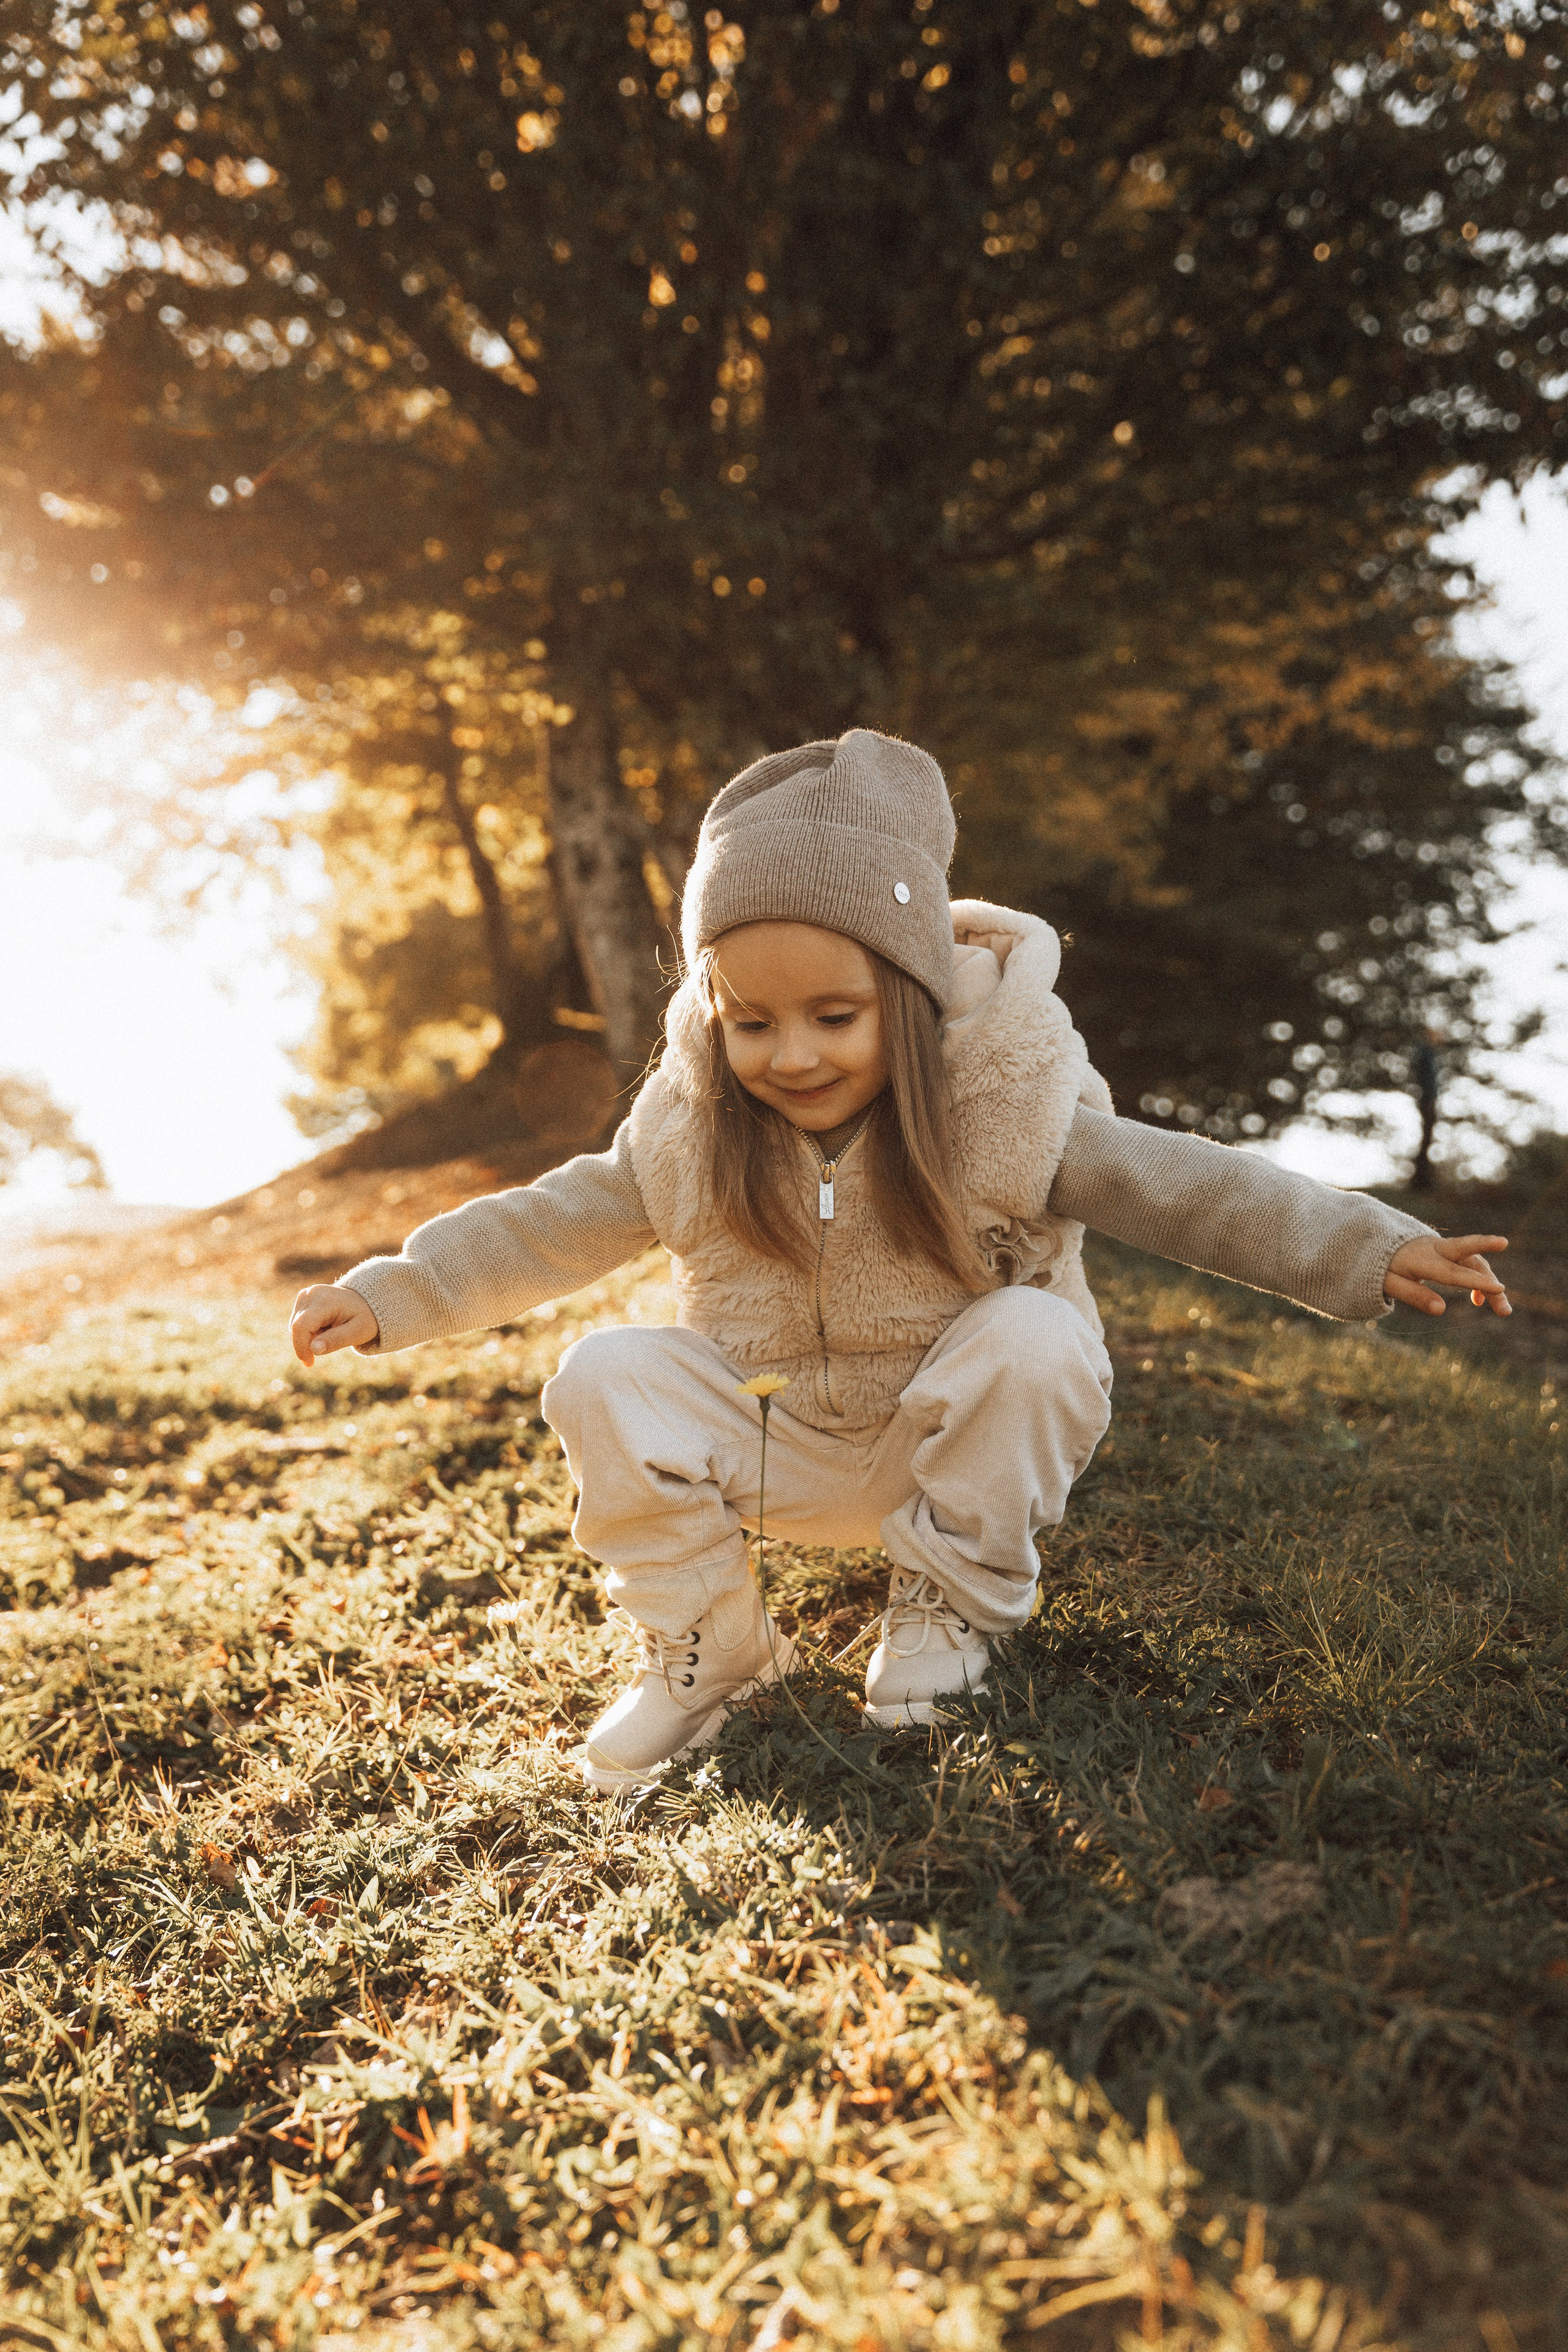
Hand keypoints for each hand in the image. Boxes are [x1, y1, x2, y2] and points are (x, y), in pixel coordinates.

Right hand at [291, 1283, 379, 1365]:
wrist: (365, 1303)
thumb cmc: (363, 1318)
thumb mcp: (357, 1332)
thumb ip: (336, 1340)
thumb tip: (313, 1349)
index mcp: (325, 1300)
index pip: (301, 1326)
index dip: (300, 1347)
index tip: (309, 1363)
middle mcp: (311, 1293)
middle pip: (296, 1327)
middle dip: (307, 1343)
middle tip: (329, 1344)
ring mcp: (305, 1295)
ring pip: (295, 1326)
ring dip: (309, 1337)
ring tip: (331, 1332)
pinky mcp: (303, 1299)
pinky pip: (297, 1323)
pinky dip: (308, 1332)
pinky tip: (324, 1328)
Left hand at [1384, 1233, 1509, 1317]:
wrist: (1375, 1240)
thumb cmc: (1380, 1266)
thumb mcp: (1388, 1283)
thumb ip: (1413, 1295)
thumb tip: (1441, 1310)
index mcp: (1418, 1258)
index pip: (1450, 1272)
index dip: (1474, 1281)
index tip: (1498, 1289)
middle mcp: (1434, 1248)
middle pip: (1465, 1251)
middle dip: (1485, 1253)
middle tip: (1503, 1253)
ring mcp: (1443, 1247)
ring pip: (1472, 1261)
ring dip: (1489, 1282)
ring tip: (1504, 1311)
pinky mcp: (1447, 1250)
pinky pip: (1468, 1262)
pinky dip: (1478, 1278)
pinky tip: (1479, 1301)